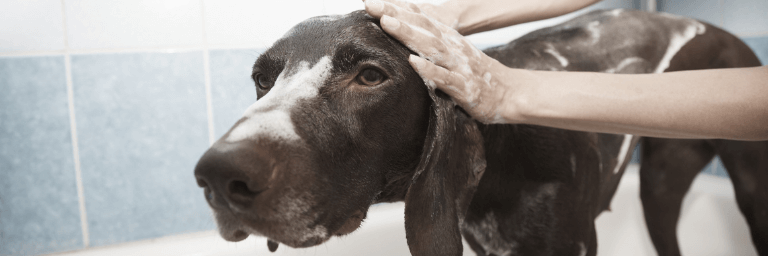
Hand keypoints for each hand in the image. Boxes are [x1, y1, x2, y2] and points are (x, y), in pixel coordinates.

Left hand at [364, 0, 517, 122]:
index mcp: (448, 39)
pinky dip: (429, 69)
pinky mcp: (464, 87)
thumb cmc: (476, 74)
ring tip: (387, 23)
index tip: (371, 1)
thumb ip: (432, 43)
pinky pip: (444, 78)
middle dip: (396, 15)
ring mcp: (458, 66)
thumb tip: (405, 34)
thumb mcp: (454, 53)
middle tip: (371, 5)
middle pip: (421, 27)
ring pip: (431, 47)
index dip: (397, 8)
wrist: (510, 93)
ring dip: (408, 34)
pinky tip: (412, 62)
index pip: (420, 19)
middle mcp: (452, 48)